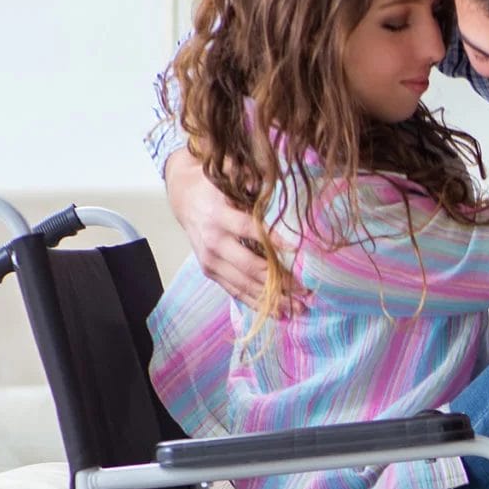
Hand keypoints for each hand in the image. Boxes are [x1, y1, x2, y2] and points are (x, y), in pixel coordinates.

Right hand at [164, 149, 292, 313]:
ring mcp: (210, 259)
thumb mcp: (226, 176)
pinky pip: (234, 290)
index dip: (272, 241)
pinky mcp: (210, 271)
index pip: (249, 230)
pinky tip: (277, 312)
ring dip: (272, 298)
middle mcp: (213, 241)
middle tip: (305, 290)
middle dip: (278, 280)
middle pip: (249, 265)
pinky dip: (256, 303)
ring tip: (298, 308)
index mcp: (218, 215)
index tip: (297, 251)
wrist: (183, 197)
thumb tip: (263, 184)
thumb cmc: (213, 186)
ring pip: (244, 284)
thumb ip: (245, 179)